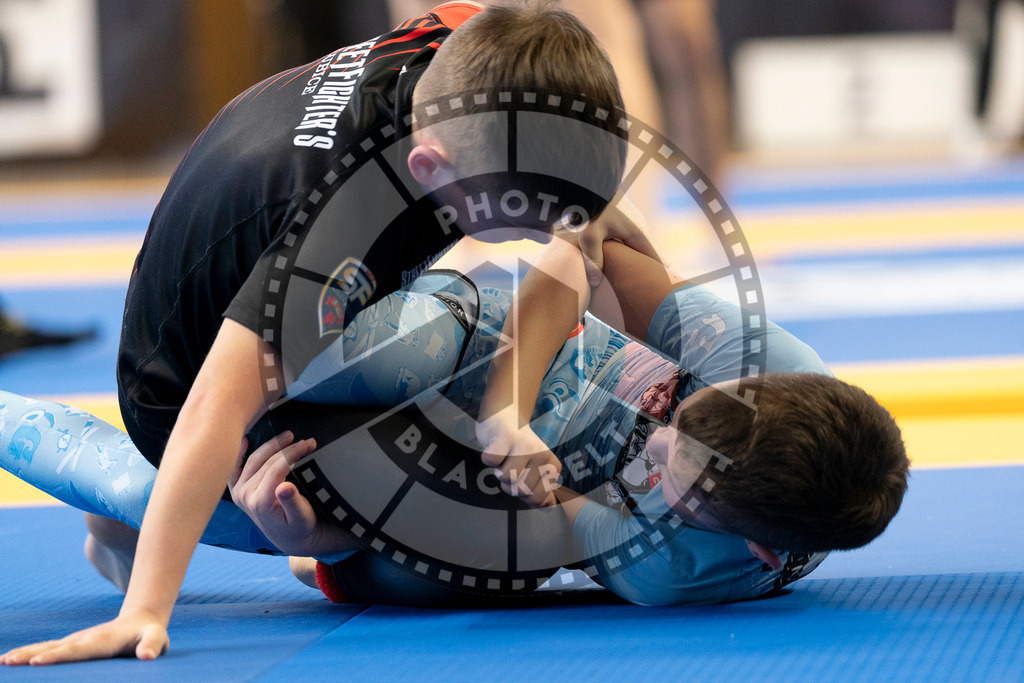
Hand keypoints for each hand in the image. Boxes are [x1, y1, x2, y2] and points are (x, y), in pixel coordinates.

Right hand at [0, 608, 167, 665]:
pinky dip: (28, 653)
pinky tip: (11, 659)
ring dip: (25, 653)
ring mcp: (76, 640)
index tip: (37, 662)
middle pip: (55, 648)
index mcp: (102, 641)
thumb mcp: (157, 638)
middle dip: (32, 655)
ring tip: (3, 661)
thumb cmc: (149, 633)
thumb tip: (147, 655)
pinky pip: (47, 648)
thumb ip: (153, 645)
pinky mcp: (72, 643)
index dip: (58, 656)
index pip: (77, 651)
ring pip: (47, 646)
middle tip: (9, 661)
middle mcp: (84, 638)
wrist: (141, 619)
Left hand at [228, 431, 354, 557]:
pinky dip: (240, 453)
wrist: (289, 538)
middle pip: (266, 462)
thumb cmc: (299, 527)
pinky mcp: (238, 489)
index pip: (276, 468)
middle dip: (288, 448)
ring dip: (272, 445)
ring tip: (290, 436)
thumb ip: (292, 502)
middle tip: (307, 441)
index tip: (309, 443)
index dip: (294, 453)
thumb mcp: (301, 517)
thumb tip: (285, 487)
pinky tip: (246, 440)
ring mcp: (239, 492)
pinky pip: (235, 468)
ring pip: (254, 459)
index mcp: (260, 502)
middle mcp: (244, 496)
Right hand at [476, 409, 561, 506]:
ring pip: (506, 478)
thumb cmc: (518, 448)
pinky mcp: (505, 436)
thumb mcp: (534, 470)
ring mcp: (524, 445)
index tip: (521, 480)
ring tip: (503, 459)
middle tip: (510, 468)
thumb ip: (541, 492)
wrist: (506, 415)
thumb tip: (549, 507)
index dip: (523, 496)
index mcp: (552, 466)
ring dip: (498, 472)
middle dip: (509, 485)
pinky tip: (494, 448)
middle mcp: (542, 454)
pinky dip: (487, 458)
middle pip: (520, 490)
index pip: (536, 499)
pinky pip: (491, 461)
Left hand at [576, 192, 660, 284]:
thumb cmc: (590, 207)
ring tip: (640, 274)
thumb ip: (593, 259)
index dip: (660, 273)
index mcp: (637, 233)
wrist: (587, 180)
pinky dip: (629, 248)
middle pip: (648, 252)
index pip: (654, 258)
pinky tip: (623, 255)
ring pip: (638, 245)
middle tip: (655, 285)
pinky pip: (629, 237)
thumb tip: (596, 283)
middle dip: (650, 268)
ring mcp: (632, 220)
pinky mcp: (621, 216)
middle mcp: (638, 226)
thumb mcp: (589, 235)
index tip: (667, 288)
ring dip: (639, 257)